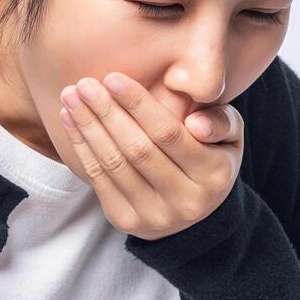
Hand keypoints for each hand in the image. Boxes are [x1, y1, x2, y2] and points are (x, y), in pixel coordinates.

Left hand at [57, 73, 244, 240]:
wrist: (195, 215)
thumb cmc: (209, 159)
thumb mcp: (229, 138)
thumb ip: (221, 121)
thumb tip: (196, 123)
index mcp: (213, 175)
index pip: (168, 134)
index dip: (138, 105)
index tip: (112, 78)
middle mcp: (185, 200)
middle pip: (136, 150)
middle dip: (106, 113)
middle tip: (83, 84)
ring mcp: (153, 215)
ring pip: (114, 165)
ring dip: (88, 127)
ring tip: (70, 97)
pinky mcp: (126, 221)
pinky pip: (99, 180)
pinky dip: (82, 147)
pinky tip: (70, 121)